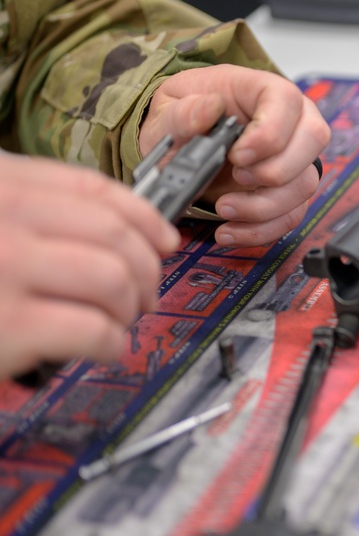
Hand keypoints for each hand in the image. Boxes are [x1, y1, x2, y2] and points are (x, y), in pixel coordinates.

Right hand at [0, 155, 179, 378]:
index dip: (145, 217)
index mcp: (0, 185)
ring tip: (120, 323)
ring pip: (116, 279)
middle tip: (144, 295)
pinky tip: (103, 349)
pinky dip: (112, 344)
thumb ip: (31, 211)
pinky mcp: (9, 327)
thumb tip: (123, 229)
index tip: (164, 240)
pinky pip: (95, 330)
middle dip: (147, 270)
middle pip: (117, 235)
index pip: (96, 190)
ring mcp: (6, 270)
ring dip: (131, 307)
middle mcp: (5, 219)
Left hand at [138, 64, 330, 246]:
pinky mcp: (290, 191)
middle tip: (238, 177)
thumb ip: (184, 112)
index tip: (237, 156)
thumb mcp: (169, 109)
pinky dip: (261, 229)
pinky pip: (291, 214)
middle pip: (314, 139)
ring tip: (224, 208)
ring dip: (265, 205)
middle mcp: (291, 120)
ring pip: (304, 184)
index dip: (269, 132)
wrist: (182, 147)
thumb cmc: (184, 119)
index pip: (287, 100)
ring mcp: (295, 157)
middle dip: (276, 169)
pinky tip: (230, 229)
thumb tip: (209, 108)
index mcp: (262, 90)